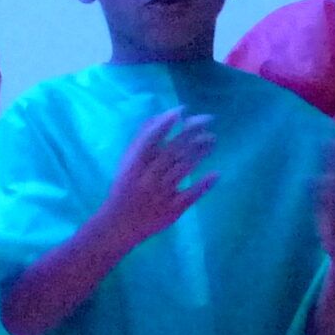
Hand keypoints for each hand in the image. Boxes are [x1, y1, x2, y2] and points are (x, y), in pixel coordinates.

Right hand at [95, 107, 216, 248]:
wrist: (119, 224)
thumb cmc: (124, 188)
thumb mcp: (126, 162)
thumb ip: (141, 140)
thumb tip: (160, 117)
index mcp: (134, 164)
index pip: (152, 138)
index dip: (167, 122)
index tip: (182, 109)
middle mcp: (148, 177)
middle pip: (173, 150)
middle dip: (192, 132)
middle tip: (208, 119)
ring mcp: (162, 193)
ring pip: (184, 168)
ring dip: (200, 151)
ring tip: (213, 139)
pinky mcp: (173, 209)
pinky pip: (190, 195)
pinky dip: (203, 184)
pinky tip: (216, 173)